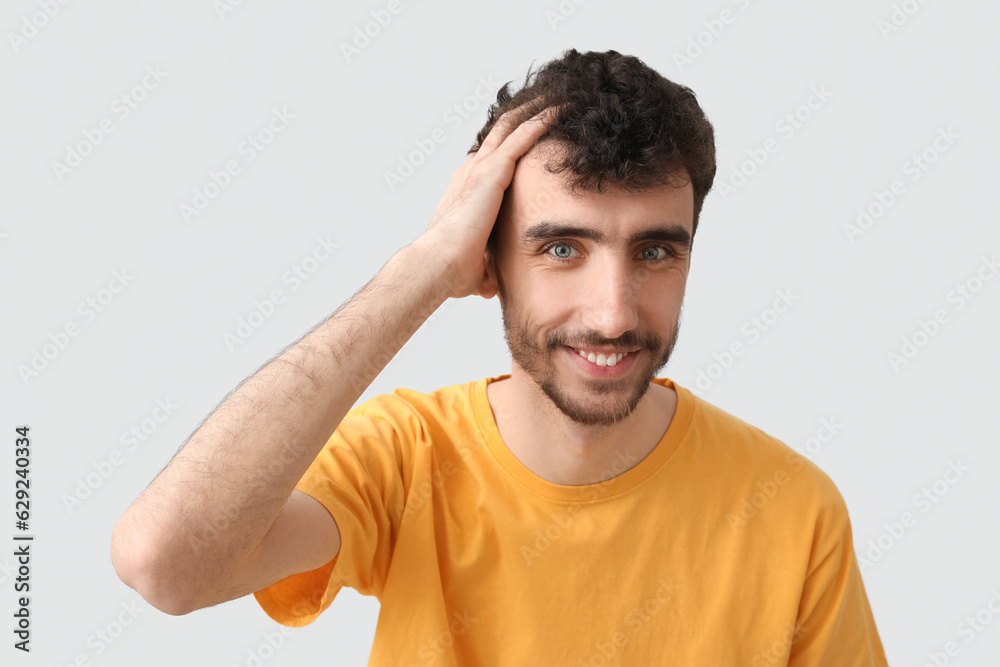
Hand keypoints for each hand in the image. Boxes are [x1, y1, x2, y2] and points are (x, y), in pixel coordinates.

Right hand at [416, 103, 561, 299]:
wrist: (439, 264)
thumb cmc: (452, 269)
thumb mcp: (475, 264)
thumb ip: (485, 267)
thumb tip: (490, 285)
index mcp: (468, 188)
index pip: (493, 156)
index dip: (511, 140)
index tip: (530, 129)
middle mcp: (473, 169)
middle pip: (503, 129)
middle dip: (526, 112)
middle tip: (550, 98)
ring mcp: (482, 166)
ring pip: (514, 123)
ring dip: (538, 107)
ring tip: (562, 95)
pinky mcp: (493, 169)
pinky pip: (524, 134)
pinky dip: (544, 118)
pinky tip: (563, 108)